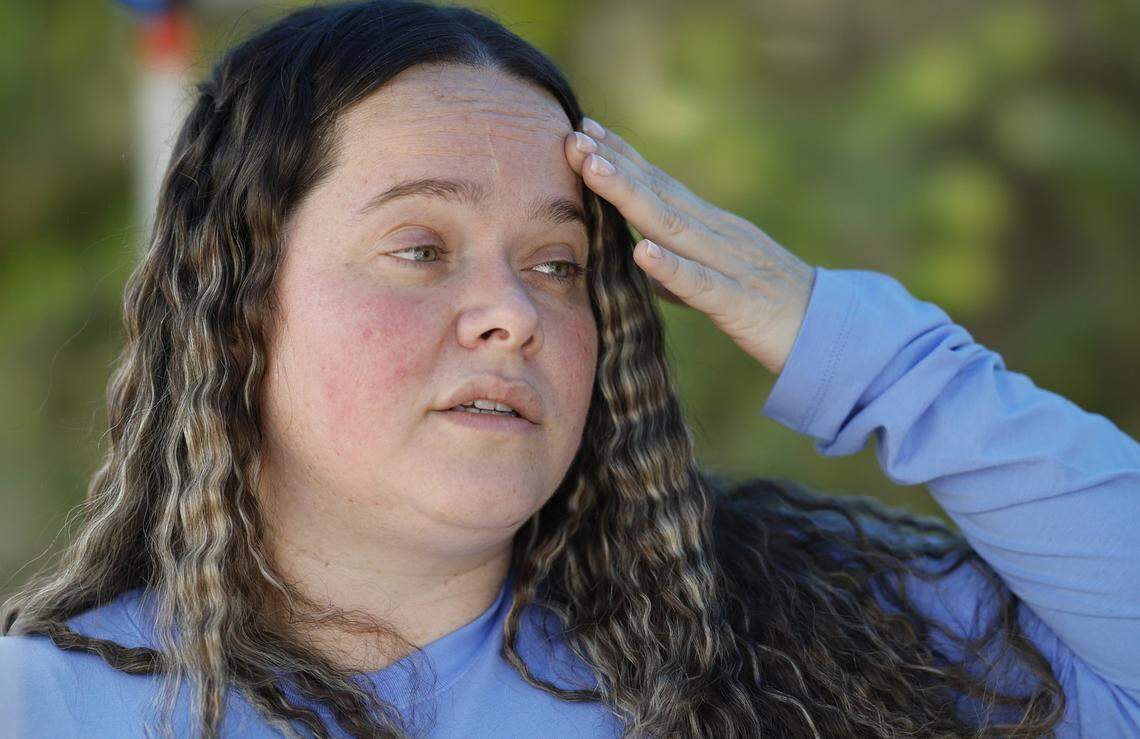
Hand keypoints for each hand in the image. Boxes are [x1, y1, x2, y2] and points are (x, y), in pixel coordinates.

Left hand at [564, 118, 815, 375]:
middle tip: (574, 135)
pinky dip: (671, 267)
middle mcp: (719, 235)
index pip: (661, 185)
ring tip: (594, 170)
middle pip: (659, 193)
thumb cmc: (770, 309)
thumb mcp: (718, 281)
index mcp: (712, 229)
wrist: (832, 336)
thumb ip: (679, 269)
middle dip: (614, 164)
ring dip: (630, 196)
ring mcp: (731, 265)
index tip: (584, 129)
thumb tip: (640, 259)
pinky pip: (702, 284)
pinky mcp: (742, 303)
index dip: (623, 157)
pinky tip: (642, 250)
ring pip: (673, 226)